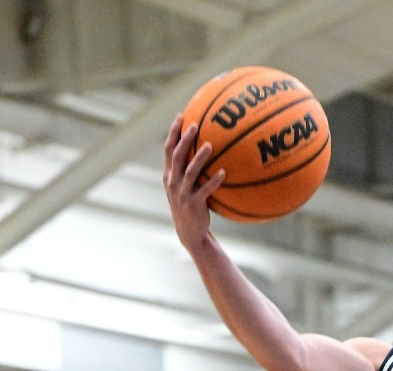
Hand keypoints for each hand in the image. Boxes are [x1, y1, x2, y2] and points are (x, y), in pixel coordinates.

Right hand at [163, 114, 225, 250]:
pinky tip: (224, 172)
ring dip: (199, 158)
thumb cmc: (192, 206)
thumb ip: (190, 170)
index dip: (173, 132)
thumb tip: (207, 149)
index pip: (168, 149)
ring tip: (209, 146)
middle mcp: (172, 182)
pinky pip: (204, 190)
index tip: (180, 116)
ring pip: (189, 171)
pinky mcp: (193, 204)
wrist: (190, 232)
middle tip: (195, 125)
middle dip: (184, 139)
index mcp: (169, 175)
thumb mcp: (186, 187)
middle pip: (176, 156)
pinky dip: (214, 181)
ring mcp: (181, 193)